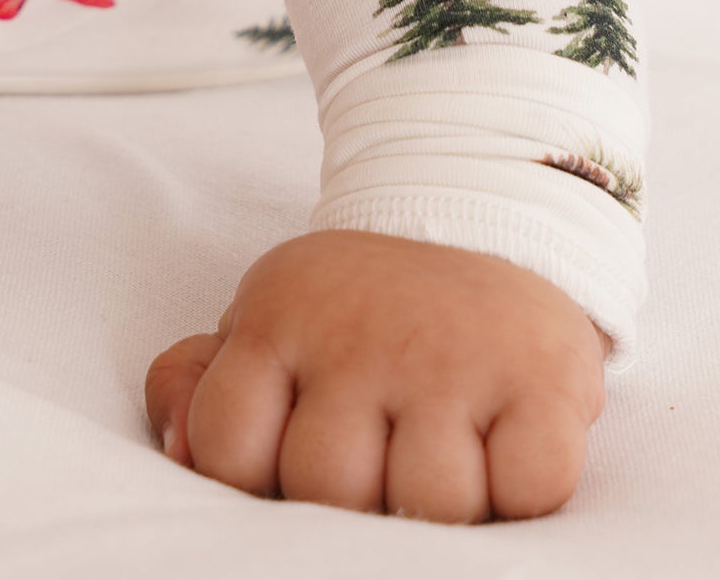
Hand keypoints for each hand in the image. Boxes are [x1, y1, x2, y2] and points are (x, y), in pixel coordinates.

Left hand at [144, 229, 608, 521]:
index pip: (227, 448)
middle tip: (383, 443)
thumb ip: (204, 383)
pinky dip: (523, 487)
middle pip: (327, 488)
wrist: (490, 217)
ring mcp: (453, 356)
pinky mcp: (543, 379)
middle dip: (355, 489)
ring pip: (429, 503)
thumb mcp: (273, 323)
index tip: (296, 444)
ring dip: (440, 494)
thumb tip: (176, 447)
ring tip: (446, 440)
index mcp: (282, 318)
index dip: (260, 471)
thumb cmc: (365, 313)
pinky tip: (506, 439)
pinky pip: (528, 490)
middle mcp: (362, 333)